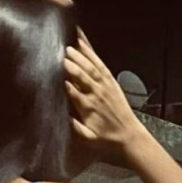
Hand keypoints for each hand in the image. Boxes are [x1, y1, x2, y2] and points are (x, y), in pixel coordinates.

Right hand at [64, 30, 145, 161]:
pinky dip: (92, 52)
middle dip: (71, 64)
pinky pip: (100, 63)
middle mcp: (96, 94)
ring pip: (91, 67)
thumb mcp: (88, 138)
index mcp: (88, 108)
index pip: (73, 91)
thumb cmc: (105, 138)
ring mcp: (104, 85)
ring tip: (69, 46)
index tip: (53, 72)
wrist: (128, 135)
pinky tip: (83, 44)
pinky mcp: (111, 81)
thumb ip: (75, 128)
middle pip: (81, 75)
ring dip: (80, 55)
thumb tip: (62, 116)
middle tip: (59, 53)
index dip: (63, 81)